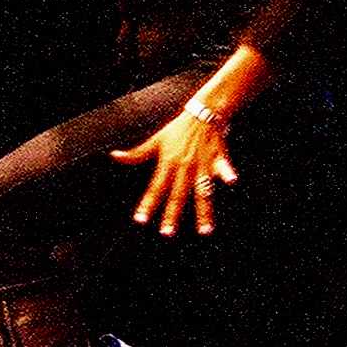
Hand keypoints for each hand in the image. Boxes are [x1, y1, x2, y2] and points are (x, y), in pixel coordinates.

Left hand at [114, 102, 237, 237]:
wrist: (201, 113)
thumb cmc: (178, 129)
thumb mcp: (155, 140)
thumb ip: (137, 153)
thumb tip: (115, 156)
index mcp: (168, 163)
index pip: (155, 187)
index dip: (147, 203)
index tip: (140, 220)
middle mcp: (184, 167)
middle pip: (177, 194)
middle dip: (172, 215)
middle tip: (167, 233)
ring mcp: (201, 164)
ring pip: (202, 191)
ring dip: (204, 211)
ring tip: (205, 230)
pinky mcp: (217, 158)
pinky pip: (223, 167)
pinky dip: (227, 172)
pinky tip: (231, 181)